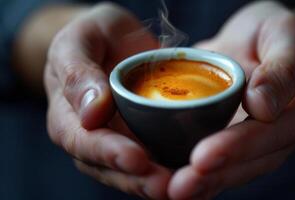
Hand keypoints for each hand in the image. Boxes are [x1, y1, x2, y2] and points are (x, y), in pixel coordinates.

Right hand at [44, 3, 170, 198]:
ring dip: (157, 182)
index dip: (109, 153)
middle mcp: (93, 138)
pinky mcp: (145, 138)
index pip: (84, 142)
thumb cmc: (92, 37)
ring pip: (135, 172)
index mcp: (68, 118)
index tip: (136, 158)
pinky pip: (157, 158)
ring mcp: (120, 141)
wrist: (115, 40)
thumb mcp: (78, 41)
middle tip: (166, 185)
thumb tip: (90, 113)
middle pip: (111, 168)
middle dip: (138, 179)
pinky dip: (174, 168)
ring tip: (184, 186)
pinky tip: (195, 174)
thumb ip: (77, 72)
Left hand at [168, 1, 294, 198]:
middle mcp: (274, 139)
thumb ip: (282, 68)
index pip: (267, 137)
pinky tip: (165, 181)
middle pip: (245, 165)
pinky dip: (190, 174)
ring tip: (167, 190)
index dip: (235, 149)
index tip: (202, 157)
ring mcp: (250, 145)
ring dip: (198, 184)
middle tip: (177, 186)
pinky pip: (212, 164)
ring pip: (227, 173)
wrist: (256, 40)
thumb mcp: (286, 35)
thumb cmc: (273, 33)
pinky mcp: (228, 142)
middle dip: (211, 177)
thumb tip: (263, 107)